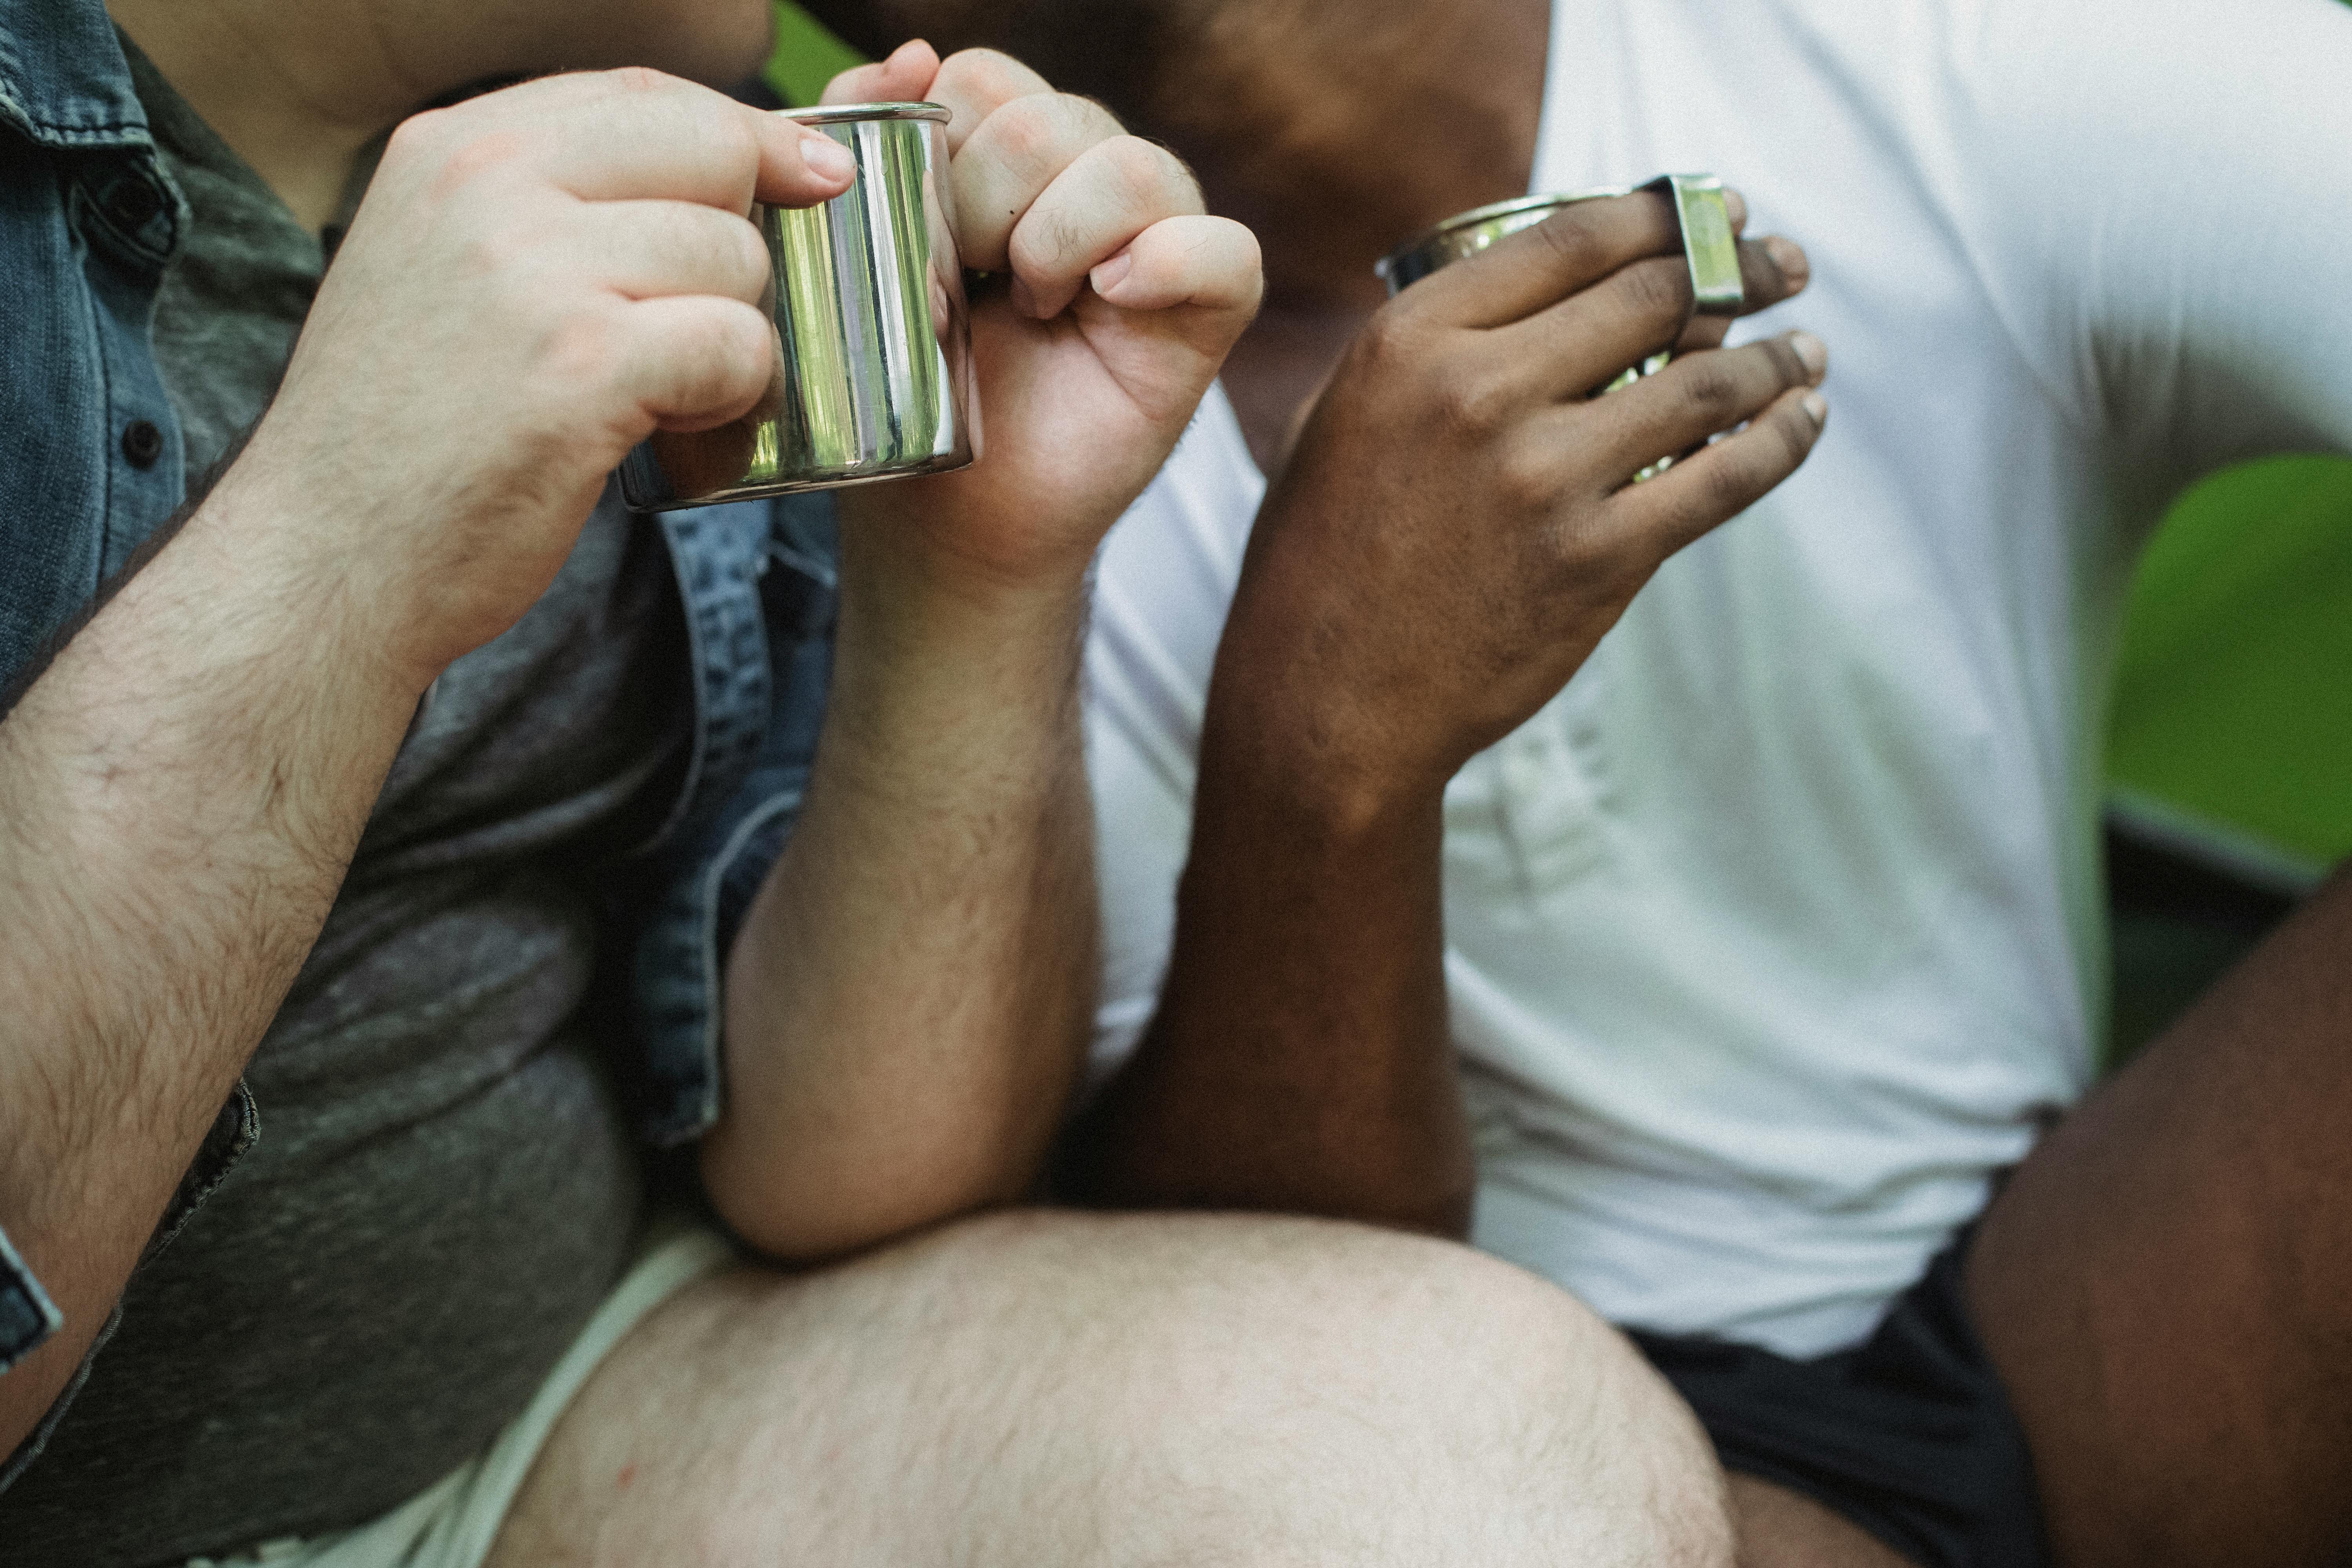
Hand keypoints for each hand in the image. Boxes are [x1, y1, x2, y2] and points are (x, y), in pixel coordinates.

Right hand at [226, 69, 856, 691]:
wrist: (324, 559)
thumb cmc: (407, 435)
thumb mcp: (446, 270)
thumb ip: (551, 205)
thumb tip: (722, 166)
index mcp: (454, 147)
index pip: (647, 92)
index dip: (746, 133)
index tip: (808, 174)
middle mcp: (486, 184)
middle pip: (714, 153)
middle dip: (741, 244)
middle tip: (702, 326)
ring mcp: (533, 272)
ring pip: (736, 257)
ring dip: (733, 335)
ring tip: (667, 395)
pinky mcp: (581, 367)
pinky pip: (737, 346)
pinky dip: (734, 398)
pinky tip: (677, 430)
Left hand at [821, 43, 1263, 591]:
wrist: (947, 514)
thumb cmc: (911, 387)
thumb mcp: (862, 253)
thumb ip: (867, 139)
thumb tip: (912, 55)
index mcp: (1014, 159)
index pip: (987, 81)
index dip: (941, 147)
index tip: (920, 235)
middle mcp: (1094, 183)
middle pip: (1053, 118)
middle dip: (988, 202)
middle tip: (972, 284)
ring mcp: (1159, 244)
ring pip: (1136, 167)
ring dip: (1060, 240)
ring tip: (1033, 309)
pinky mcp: (1207, 316)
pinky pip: (1227, 251)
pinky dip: (1169, 262)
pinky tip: (1112, 297)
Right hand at [1212, 190, 1825, 805]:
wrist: (1324, 699)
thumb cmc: (1323, 558)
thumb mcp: (1340, 419)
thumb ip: (1428, 353)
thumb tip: (1539, 301)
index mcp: (1410, 342)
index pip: (1571, 239)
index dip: (1664, 211)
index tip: (1713, 208)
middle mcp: (1478, 393)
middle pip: (1652, 294)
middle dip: (1739, 267)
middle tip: (1781, 265)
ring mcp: (1544, 478)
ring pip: (1704, 383)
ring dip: (1773, 357)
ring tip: (1802, 350)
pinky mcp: (1597, 559)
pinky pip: (1722, 478)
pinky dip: (1781, 441)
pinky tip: (1803, 419)